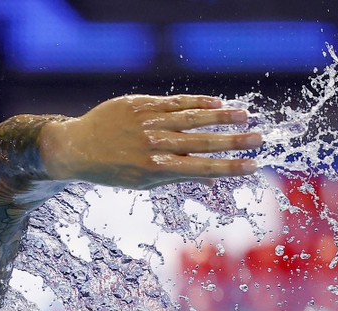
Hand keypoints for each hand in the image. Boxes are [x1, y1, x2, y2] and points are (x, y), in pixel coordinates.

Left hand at [39, 94, 260, 188]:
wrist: (77, 149)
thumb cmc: (113, 170)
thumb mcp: (141, 181)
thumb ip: (175, 176)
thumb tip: (210, 180)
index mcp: (155, 169)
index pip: (200, 168)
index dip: (228, 167)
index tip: (253, 165)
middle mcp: (153, 145)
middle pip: (201, 141)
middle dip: (233, 141)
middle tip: (260, 139)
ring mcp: (147, 122)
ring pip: (191, 117)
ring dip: (221, 116)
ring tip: (245, 116)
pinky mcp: (139, 104)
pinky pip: (173, 102)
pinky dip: (197, 101)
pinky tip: (217, 102)